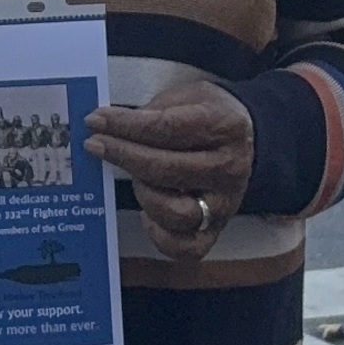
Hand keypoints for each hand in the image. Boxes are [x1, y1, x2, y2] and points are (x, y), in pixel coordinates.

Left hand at [84, 81, 254, 262]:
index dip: (126, 125)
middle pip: (167, 169)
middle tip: (95, 144)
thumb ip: (152, 111)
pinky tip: (147, 213)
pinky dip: (159, 234)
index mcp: (225, 127)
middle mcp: (230, 168)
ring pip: (175, 213)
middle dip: (123, 155)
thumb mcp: (187, 96)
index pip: (167, 128)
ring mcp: (225, 203)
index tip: (96, 120)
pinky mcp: (217, 230)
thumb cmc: (207, 116)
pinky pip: (185, 248)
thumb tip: (107, 126)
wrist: (247, 139)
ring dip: (144, 194)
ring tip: (133, 177)